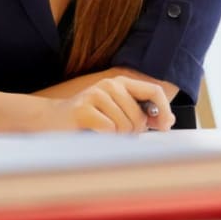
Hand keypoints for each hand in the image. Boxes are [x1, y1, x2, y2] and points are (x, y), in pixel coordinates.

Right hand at [54, 75, 174, 132]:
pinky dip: (105, 137)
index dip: (164, 110)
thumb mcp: (118, 112)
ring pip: (125, 125)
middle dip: (133, 132)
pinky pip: (110, 130)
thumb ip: (142, 114)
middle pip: (139, 117)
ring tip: (102, 131)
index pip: (153, 90)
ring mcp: (95, 94)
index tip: (163, 127)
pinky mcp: (83, 109)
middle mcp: (109, 84)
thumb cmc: (90, 118)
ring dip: (117, 136)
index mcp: (120, 82)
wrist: (52, 120)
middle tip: (118, 133)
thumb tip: (167, 120)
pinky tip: (92, 131)